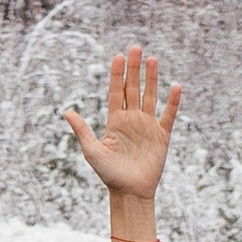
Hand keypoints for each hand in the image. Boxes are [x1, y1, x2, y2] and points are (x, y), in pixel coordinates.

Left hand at [63, 45, 181, 211]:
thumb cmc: (109, 175)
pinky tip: (175, 87)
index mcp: (115, 121)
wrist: (129, 193)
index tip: (119, 56)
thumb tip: (66, 111)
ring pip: (150, 96)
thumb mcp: (92, 151)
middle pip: (133, 88)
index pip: (116, 91)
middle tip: (136, 48)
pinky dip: (172, 102)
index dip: (117, 74)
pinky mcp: (161, 136)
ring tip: (152, 60)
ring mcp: (147, 126)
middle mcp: (132, 120)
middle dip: (134, 69)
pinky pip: (168, 116)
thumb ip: (82, 130)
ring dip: (151, 79)